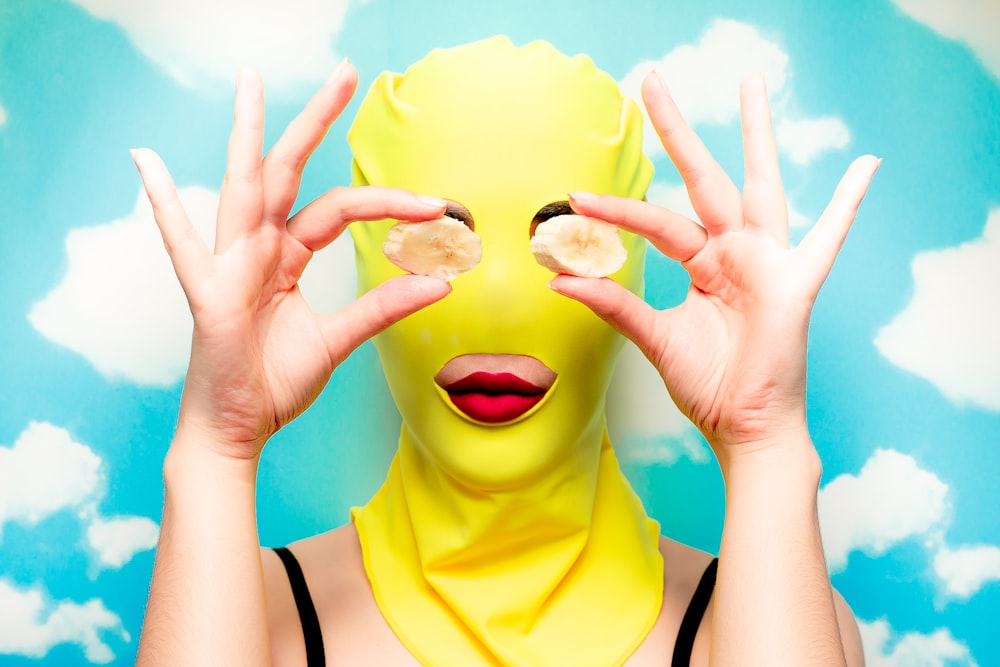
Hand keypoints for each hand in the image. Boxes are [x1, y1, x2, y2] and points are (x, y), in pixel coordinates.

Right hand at [133, 63, 450, 460]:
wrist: (237, 430)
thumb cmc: (273, 382)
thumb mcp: (338, 340)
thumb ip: (382, 307)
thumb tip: (438, 282)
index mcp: (284, 257)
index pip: (339, 208)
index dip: (388, 202)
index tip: (436, 206)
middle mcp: (255, 250)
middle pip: (287, 172)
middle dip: (315, 122)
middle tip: (345, 72)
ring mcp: (228, 267)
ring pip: (243, 188)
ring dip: (249, 134)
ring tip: (252, 83)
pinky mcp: (207, 296)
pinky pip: (182, 246)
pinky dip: (163, 205)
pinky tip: (146, 162)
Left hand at [554, 72, 877, 462]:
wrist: (743, 428)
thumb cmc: (709, 383)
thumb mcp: (653, 337)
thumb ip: (614, 305)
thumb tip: (560, 281)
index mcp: (704, 262)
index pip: (657, 221)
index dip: (618, 208)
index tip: (576, 197)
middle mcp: (735, 251)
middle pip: (704, 177)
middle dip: (678, 131)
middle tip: (650, 79)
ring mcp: (767, 262)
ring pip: (758, 186)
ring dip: (756, 135)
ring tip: (751, 83)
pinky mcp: (795, 285)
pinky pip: (827, 240)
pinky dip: (847, 205)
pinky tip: (866, 167)